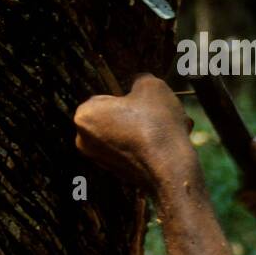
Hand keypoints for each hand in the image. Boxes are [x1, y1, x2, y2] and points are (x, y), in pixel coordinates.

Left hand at [73, 74, 196, 189]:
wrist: (171, 168)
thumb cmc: (156, 124)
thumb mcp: (151, 87)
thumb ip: (140, 80)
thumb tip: (139, 83)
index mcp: (84, 116)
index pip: (107, 96)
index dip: (130, 97)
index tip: (146, 102)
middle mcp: (85, 141)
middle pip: (116, 117)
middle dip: (139, 115)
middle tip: (159, 113)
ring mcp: (101, 161)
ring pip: (127, 134)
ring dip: (147, 130)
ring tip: (169, 127)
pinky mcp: (119, 174)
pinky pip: (134, 152)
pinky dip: (149, 147)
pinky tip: (168, 144)